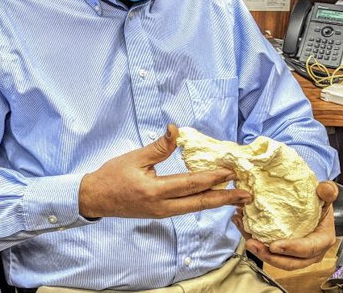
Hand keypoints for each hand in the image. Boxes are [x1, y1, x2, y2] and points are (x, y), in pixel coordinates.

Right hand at [79, 124, 252, 218]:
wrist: (95, 199)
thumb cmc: (112, 176)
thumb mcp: (134, 158)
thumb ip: (158, 147)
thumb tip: (175, 130)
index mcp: (154, 192)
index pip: (190, 184)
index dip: (212, 178)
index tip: (230, 173)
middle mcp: (162, 207)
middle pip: (199, 203)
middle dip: (225, 199)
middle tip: (247, 196)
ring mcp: (162, 212)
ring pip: (195, 208)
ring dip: (217, 201)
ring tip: (237, 197)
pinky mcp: (161, 213)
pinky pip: (187, 208)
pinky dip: (203, 202)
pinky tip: (214, 196)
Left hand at [232, 181, 337, 270]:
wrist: (316, 207)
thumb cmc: (321, 202)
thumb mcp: (325, 195)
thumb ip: (327, 192)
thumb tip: (326, 189)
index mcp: (322, 240)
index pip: (307, 249)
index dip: (291, 249)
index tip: (274, 246)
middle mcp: (310, 252)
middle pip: (289, 262)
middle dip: (269, 257)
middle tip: (251, 244)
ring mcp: (295, 254)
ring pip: (276, 259)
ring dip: (258, 251)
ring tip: (244, 236)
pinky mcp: (282, 250)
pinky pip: (268, 250)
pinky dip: (254, 241)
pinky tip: (243, 227)